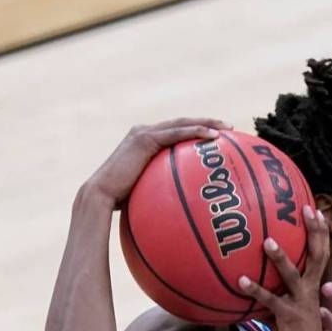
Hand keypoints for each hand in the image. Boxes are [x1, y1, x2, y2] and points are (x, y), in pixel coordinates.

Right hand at [83, 118, 232, 208]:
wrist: (102, 195)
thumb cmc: (123, 201)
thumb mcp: (148, 191)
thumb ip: (163, 189)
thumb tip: (182, 208)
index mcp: (145, 142)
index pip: (176, 132)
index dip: (197, 131)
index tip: (218, 136)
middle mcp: (145, 133)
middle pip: (182, 123)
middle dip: (207, 122)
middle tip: (229, 128)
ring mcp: (144, 133)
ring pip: (182, 123)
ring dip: (207, 123)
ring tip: (228, 128)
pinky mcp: (145, 138)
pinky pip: (177, 133)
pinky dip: (196, 132)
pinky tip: (214, 137)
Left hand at [238, 206, 331, 330]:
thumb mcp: (289, 310)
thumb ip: (276, 295)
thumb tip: (251, 281)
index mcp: (313, 287)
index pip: (321, 254)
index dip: (320, 232)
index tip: (314, 209)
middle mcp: (310, 291)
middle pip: (317, 255)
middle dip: (313, 231)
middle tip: (305, 209)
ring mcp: (301, 303)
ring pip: (292, 275)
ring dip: (280, 258)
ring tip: (267, 241)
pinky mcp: (289, 317)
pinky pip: (270, 301)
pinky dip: (256, 290)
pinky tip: (241, 280)